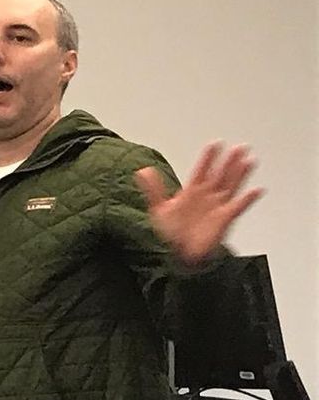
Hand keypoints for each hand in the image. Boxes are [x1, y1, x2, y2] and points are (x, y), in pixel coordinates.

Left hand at [137, 142, 262, 266]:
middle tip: (239, 147)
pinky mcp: (224, 219)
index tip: (215, 144)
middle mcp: (207, 197)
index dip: (208, 158)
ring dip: (240, 174)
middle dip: (229, 161)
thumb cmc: (170, 234)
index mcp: (192, 192)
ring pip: (231, 186)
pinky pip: (238, 207)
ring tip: (248, 160)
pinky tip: (256, 191)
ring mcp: (217, 207)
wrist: (178, 255)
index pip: (202, 170)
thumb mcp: (159, 209)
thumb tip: (143, 171)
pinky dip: (247, 199)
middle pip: (221, 175)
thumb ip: (153, 189)